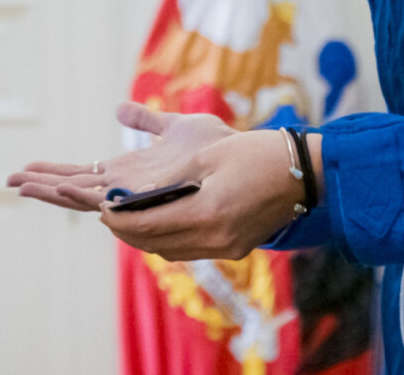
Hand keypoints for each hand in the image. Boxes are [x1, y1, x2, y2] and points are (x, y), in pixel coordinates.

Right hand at [7, 101, 234, 211]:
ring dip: (54, 190)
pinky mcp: (148, 197)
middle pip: (76, 188)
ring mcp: (136, 194)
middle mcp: (129, 187)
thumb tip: (120, 108)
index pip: (84, 174)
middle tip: (10, 180)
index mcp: (131, 172)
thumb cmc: (220, 152)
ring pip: (85, 196)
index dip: (54, 172)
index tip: (26, 169)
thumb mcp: (179, 128)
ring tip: (23, 184)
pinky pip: (109, 199)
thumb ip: (148, 119)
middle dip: (43, 184)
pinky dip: (83, 194)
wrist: (247, 166)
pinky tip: (64, 188)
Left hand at [98, 129, 312, 261]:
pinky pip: (190, 250)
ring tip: (126, 218)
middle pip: (155, 244)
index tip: (99, 207)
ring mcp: (227, 248)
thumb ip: (166, 176)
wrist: (304, 172)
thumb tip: (129, 191)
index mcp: (207, 213)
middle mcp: (216, 239)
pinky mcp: (235, 249)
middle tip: (105, 213)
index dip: (118, 218)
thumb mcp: (205, 154)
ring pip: (171, 251)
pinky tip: (160, 222)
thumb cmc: (255, 153)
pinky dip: (168, 238)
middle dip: (126, 230)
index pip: (148, 225)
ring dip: (146, 237)